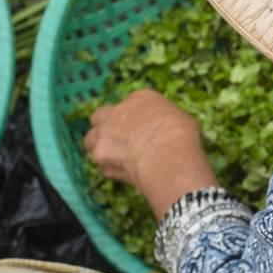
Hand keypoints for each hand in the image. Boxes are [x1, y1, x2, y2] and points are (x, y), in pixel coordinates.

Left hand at [84, 89, 218, 218]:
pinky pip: (101, 164)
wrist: (169, 155)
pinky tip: (124, 174)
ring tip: (115, 158)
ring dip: (99, 146)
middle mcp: (117, 111)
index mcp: (140, 98)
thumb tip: (169, 131)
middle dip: (106, 126)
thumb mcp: (182, 119)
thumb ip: (166, 121)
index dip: (133, 116)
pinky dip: (110, 169)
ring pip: (91, 139)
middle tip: (119, 139)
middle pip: (100, 116)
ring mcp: (105, 133)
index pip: (129, 103)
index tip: (140, 127)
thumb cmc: (182, 135)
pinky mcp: (100, 155)